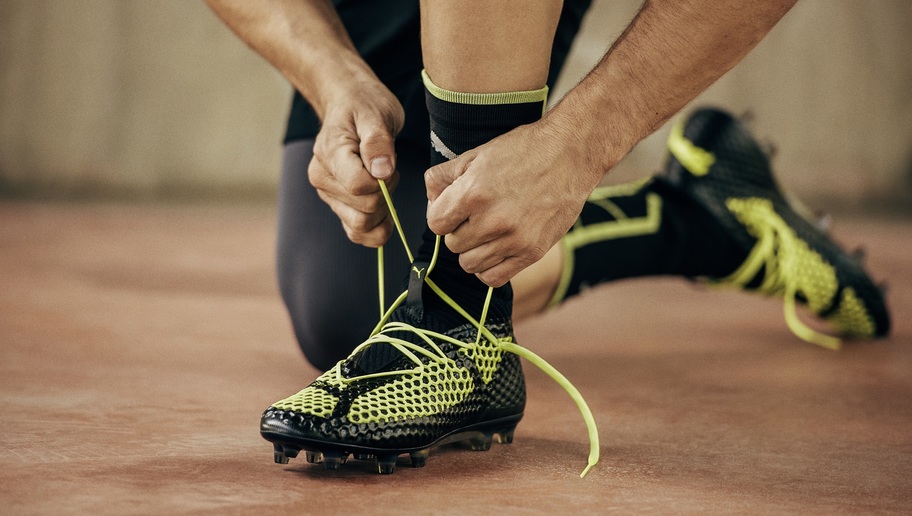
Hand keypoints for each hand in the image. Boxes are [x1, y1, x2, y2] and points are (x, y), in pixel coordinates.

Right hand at [308, 80, 404, 246]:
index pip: (358, 187)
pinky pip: (356, 233)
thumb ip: (378, 142)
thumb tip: (382, 171)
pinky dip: (376, 229)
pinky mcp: (338, 205)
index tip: (390, 164)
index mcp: (329, 155)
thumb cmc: (364, 105)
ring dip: (382, 211)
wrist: (350, 103)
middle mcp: (322, 179)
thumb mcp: (376, 113)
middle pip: (363, 210)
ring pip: (360, 226)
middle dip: (386, 195)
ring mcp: (328, 195)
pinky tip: (385, 211)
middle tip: (390, 169)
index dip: (383, 182)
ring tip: (384, 183)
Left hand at [425, 118, 603, 286]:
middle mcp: (492, 220)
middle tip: (477, 215)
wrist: (570, 154)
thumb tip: (430, 201)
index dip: (441, 215)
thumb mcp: (476, 154)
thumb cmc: (522, 151)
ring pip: (469, 264)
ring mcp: (514, 239)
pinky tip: (497, 249)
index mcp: (473, 193)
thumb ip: (443, 177)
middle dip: (459, 230)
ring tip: (489, 230)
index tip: (454, 209)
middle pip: (452, 244)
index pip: (435, 224)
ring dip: (473, 249)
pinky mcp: (532, 252)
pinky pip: (493, 278)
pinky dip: (489, 267)